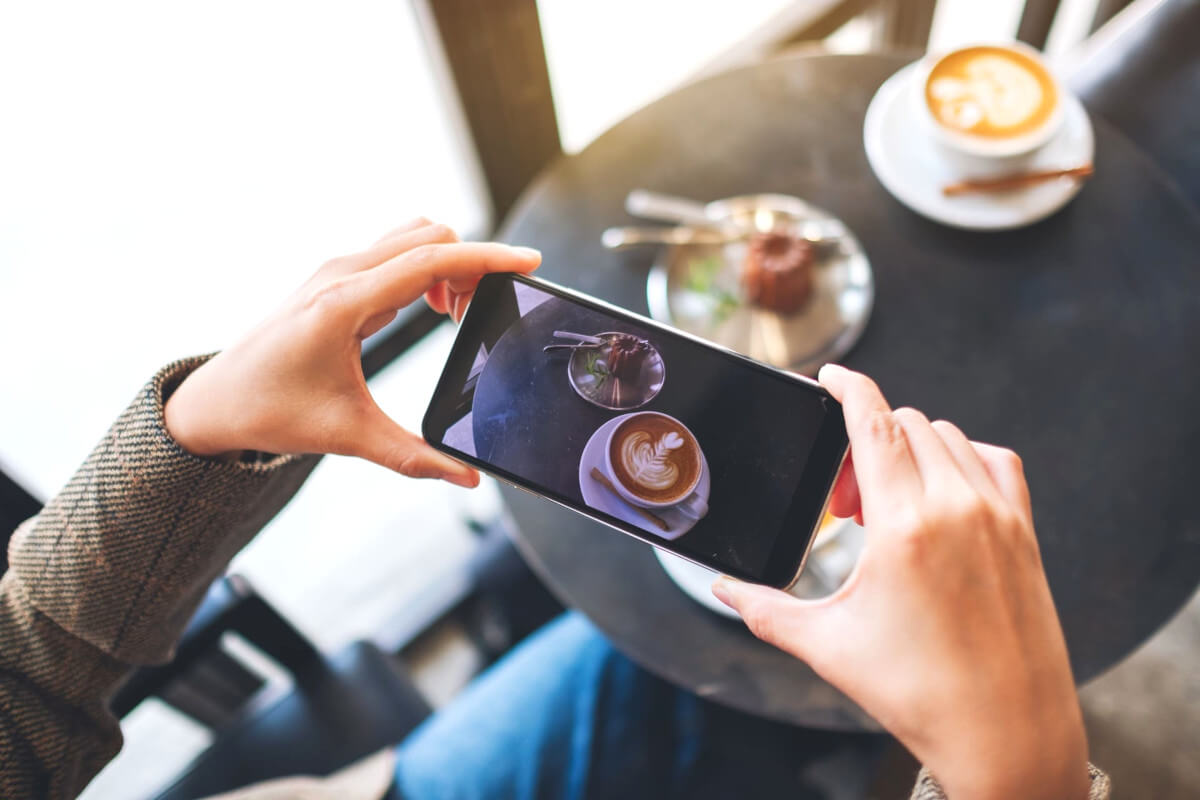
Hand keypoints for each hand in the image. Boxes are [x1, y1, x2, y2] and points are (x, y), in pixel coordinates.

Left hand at [164, 219, 539, 485]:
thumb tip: (467, 478)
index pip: (431, 261)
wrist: (218, 400)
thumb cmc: (272, 412)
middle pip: (430, 238)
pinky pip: (396, 251)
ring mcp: (336, 268)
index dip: (487, 259)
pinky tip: (430, 310)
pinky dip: (427, 269)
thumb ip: (414, 457)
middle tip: (483, 314)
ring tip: (456, 315)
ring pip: (413, 238)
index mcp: (344, 303)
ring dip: (448, 264)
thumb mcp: (348, 436)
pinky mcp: (336, 276)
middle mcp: (340, 273)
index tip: (529, 261)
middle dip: (472, 265)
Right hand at [712, 364, 1089, 799]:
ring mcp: (999, 517)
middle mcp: (958, 508)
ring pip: (949, 437)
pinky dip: (961, 460)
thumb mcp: (828, 646)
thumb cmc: (922, 695)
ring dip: (910, 450)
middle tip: (847, 501)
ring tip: (888, 507)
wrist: (1007, 735)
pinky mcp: (1025, 533)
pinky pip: (994, 461)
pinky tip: (941, 499)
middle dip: (866, 443)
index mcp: (906, 527)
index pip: (875, 422)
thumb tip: (723, 590)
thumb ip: (763, 610)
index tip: (831, 376)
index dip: (848, 387)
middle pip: (906, 425)